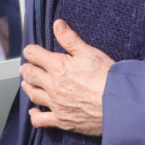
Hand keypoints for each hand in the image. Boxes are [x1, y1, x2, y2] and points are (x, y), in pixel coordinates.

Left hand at [20, 19, 114, 136]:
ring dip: (28, 87)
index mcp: (57, 66)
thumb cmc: (105, 76)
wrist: (118, 103)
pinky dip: (34, 116)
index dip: (30, 51)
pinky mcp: (61, 120)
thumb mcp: (89, 52)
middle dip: (26, 68)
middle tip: (27, 67)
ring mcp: (55, 104)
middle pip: (30, 75)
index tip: (31, 51)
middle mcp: (52, 85)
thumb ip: (70, 38)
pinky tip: (34, 112)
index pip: (33, 55)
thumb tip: (57, 24)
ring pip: (33, 94)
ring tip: (27, 83)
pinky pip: (41, 120)